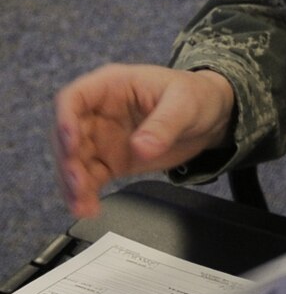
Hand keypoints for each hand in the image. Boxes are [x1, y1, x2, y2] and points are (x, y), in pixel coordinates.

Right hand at [53, 63, 235, 217]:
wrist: (212, 117)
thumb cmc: (196, 95)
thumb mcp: (184, 103)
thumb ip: (162, 125)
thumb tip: (140, 147)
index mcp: (112, 85)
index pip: (74, 98)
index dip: (65, 120)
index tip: (71, 143)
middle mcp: (100, 112)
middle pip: (67, 135)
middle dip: (68, 160)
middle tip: (78, 183)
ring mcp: (103, 137)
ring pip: (74, 161)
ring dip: (73, 184)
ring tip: (81, 204)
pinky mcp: (111, 161)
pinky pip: (90, 179)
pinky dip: (86, 194)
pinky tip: (88, 208)